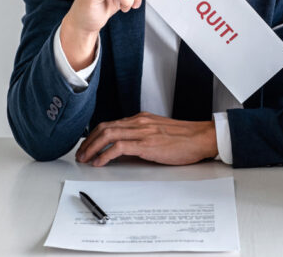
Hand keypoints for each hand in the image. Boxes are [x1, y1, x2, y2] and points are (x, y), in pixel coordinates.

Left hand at [75, 112, 218, 166]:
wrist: (202, 137)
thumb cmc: (186, 138)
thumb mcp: (160, 133)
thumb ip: (142, 137)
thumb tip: (125, 150)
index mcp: (142, 119)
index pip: (111, 124)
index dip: (94, 135)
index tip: (87, 146)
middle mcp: (139, 122)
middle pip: (104, 127)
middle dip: (87, 141)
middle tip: (80, 154)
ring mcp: (143, 132)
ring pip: (107, 134)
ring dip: (92, 148)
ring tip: (85, 159)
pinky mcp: (147, 144)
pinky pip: (118, 147)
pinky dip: (105, 155)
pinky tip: (100, 163)